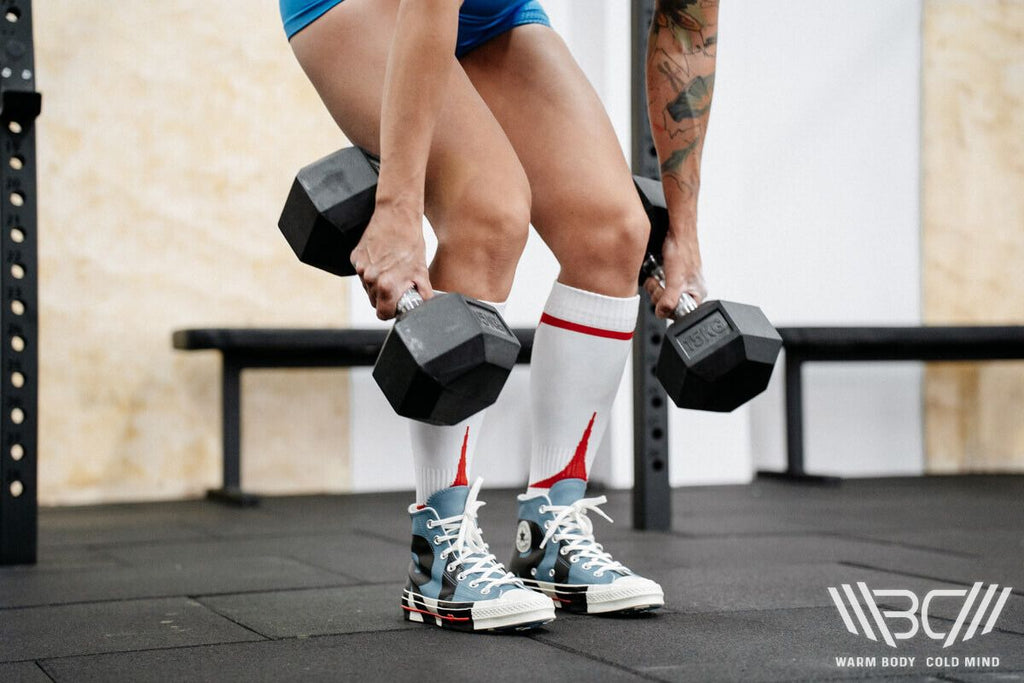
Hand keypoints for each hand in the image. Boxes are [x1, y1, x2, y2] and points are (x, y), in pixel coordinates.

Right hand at [350, 203, 433, 319]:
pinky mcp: (355, 257)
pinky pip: (362, 272)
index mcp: (386, 285)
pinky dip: (371, 269)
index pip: (382, 314)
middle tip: (398, 283)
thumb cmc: (411, 242)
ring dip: (378, 283)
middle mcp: (370, 278)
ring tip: (392, 268)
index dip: (391, 312)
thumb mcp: (422, 271)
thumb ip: (423, 294)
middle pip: (375, 301)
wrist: (397, 216)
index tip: (397, 304)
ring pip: (368, 287)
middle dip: (386, 297)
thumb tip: (425, 307)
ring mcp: (360, 268)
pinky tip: (383, 259)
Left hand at [643, 231, 706, 319]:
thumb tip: (662, 313)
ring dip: (655, 287)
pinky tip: (655, 275)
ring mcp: (679, 284)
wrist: (676, 233)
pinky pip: (659, 287)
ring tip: (658, 278)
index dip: (669, 308)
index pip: (681, 315)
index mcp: (697, 295)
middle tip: (660, 284)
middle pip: (668, 306)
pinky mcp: (670, 277)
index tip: (664, 299)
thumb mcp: (675, 281)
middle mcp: (689, 291)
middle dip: (659, 295)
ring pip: (661, 297)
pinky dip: (654, 281)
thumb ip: (669, 301)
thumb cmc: (683, 251)